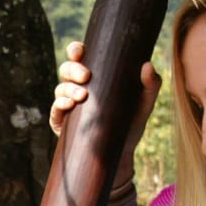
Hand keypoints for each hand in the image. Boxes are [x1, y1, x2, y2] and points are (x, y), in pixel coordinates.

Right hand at [49, 41, 161, 194]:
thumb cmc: (132, 124)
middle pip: (66, 70)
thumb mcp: (144, 104)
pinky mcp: (62, 123)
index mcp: (94, 77)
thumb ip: (150, 85)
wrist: (121, 154)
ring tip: (81, 96)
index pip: (80, 58)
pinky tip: (68, 106)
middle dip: (73, 69)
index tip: (80, 51)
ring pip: (60, 89)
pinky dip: (59, 105)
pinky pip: (55, 111)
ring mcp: (68, 105)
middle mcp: (78, 88)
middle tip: (86, 76)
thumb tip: (148, 64)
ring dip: (68, 89)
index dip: (76, 50)